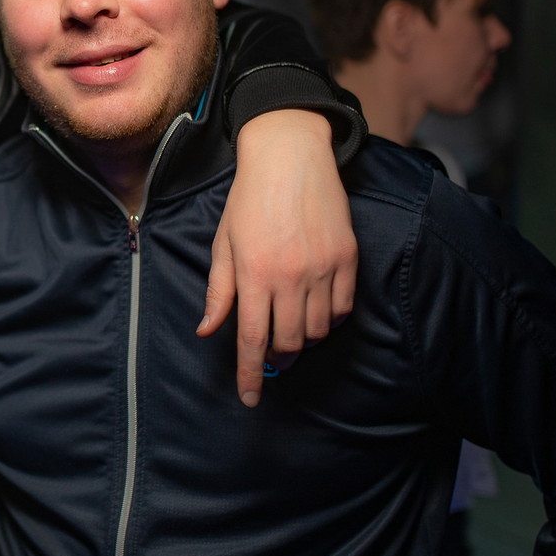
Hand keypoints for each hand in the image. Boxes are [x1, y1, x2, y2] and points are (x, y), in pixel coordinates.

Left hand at [199, 109, 356, 406]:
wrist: (290, 156)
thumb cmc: (249, 199)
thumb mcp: (224, 244)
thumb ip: (219, 291)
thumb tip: (208, 331)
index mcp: (254, 273)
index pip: (250, 339)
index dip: (249, 375)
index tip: (249, 399)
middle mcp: (290, 275)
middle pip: (288, 342)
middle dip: (277, 357)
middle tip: (269, 352)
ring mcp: (323, 267)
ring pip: (317, 330)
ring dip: (302, 338)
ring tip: (289, 324)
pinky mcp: (347, 258)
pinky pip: (342, 308)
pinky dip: (327, 319)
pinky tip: (314, 308)